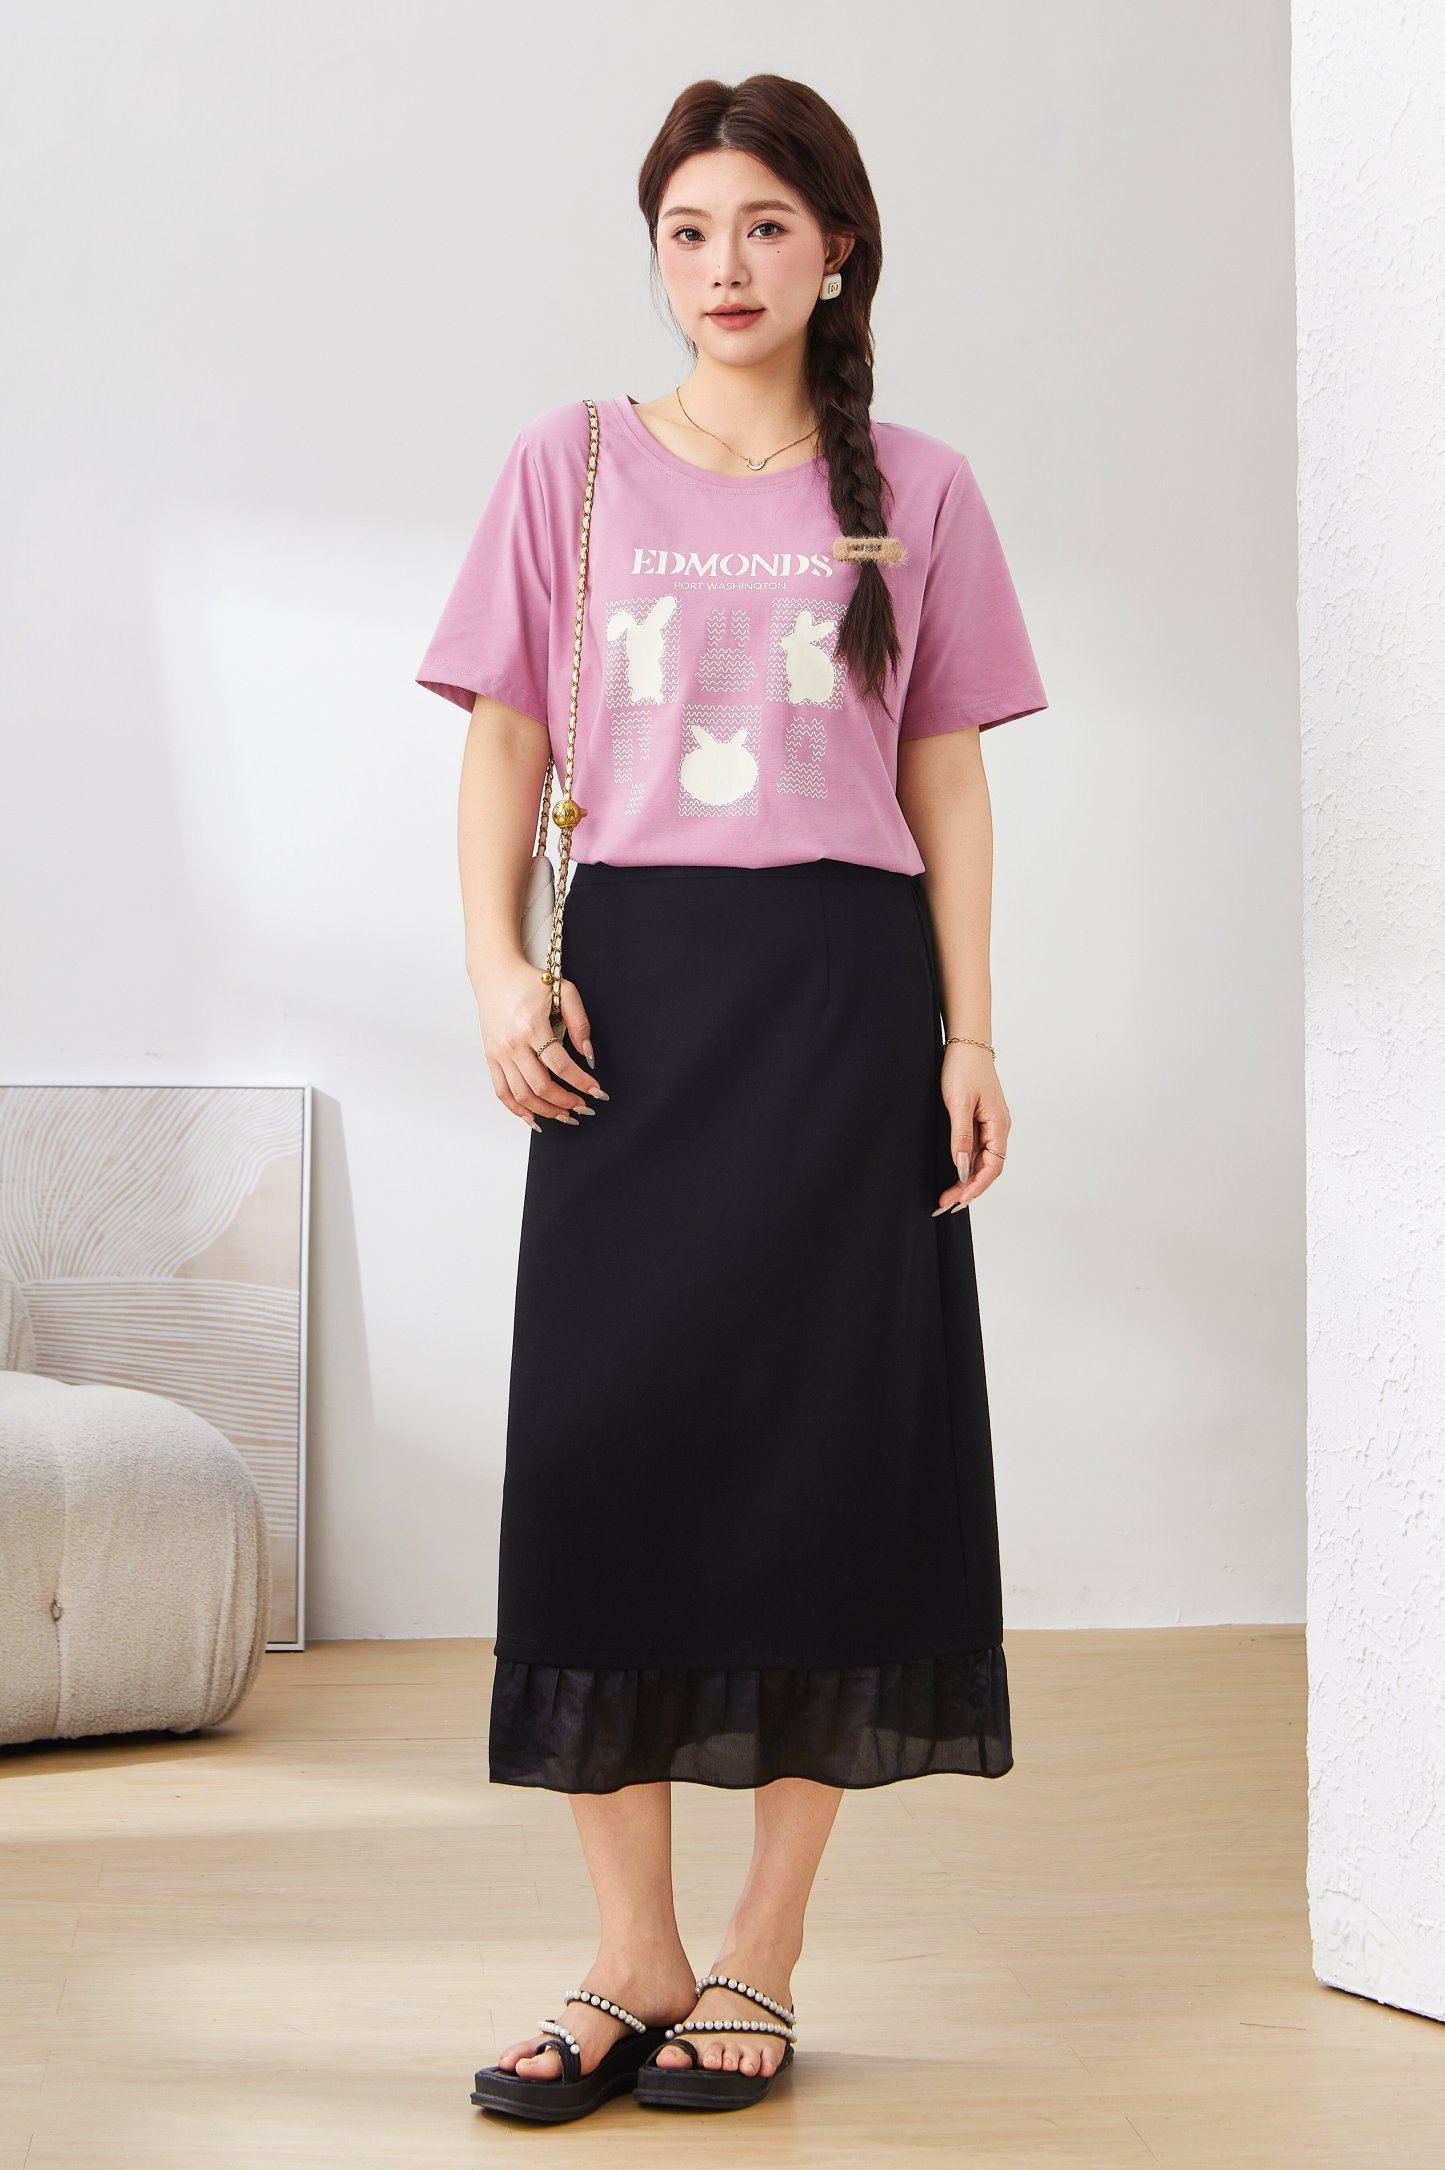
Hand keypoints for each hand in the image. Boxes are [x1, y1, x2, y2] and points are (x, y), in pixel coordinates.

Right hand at [474, 957, 606, 1130]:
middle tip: (583, 1107)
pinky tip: (534, 1118)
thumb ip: (580, 1022)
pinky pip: (502, 1092)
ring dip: (546, 1110)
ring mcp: (498, 1053)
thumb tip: (588, 1054)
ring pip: (522, 1095)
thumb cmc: (530, 982)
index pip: (561, 1065)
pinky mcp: (490, 1058)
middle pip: (541, 1086)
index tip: (596, 1091)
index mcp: (531, 1026)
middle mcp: (512, 1043)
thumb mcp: (564, 992)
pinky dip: (518, 1109)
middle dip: (566, 1101)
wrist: (496, 974)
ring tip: (565, 1115)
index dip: (581, 1082)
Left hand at [932, 1043, 1008, 1212]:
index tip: (958, 1200)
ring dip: (967, 1180)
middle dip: (969, 1189)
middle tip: (945, 1203)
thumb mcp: (958, 1104)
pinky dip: (967, 1165)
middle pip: (989, 1167)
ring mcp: (991, 1124)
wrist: (965, 1043)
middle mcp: (999, 1127)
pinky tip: (955, 1174)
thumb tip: (963, 1168)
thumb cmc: (963, 1068)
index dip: (977, 1186)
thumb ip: (961, 1137)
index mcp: (999, 1124)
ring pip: (983, 1161)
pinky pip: (978, 1149)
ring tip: (947, 1195)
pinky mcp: (981, 1120)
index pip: (993, 1166)